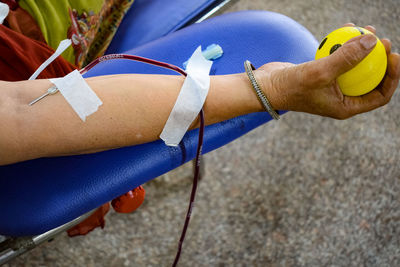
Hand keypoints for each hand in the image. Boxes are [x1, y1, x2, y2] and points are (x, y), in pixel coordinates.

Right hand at [255, 24, 399, 118]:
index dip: (391, 76)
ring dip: (361, 49)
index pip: (379, 95)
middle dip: (378, 59)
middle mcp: (340, 98)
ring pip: (354, 66)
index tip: (393, 55)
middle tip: (381, 39)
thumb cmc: (291, 87)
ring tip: (366, 30)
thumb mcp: (320, 73)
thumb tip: (373, 41)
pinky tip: (346, 30)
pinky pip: (338, 59)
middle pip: (369, 78)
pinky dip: (343, 46)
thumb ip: (347, 58)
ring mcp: (331, 86)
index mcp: (345, 107)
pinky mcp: (321, 74)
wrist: (265, 87)